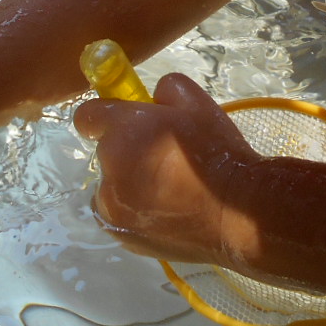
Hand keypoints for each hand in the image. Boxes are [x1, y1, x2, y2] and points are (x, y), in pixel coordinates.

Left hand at [75, 73, 261, 267]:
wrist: (238, 214)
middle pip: (105, 153)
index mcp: (121, 132)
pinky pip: (120, 215)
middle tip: (165, 159)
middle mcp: (108, 169)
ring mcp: (111, 207)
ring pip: (111, 186)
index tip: (124, 122)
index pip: (87, 116)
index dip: (104, 116)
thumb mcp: (197, 103)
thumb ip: (165, 90)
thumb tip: (152, 98)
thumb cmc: (219, 153)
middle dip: (127, 151)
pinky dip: (135, 211)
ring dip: (129, 183)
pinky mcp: (121, 236)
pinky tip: (166, 211)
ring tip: (169, 190)